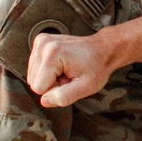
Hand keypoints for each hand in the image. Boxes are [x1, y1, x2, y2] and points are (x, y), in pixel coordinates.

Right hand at [27, 13, 141, 107]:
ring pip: (34, 75)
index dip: (56, 91)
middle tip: (73, 76)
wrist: (107, 47)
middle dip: (53, 84)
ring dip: (52, 78)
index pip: (39, 88)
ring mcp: (42, 40)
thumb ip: (64, 96)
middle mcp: (44, 43)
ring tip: (71, 70)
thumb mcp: (85, 87)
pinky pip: (36, 67)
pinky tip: (65, 65)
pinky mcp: (42, 40)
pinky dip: (50, 70)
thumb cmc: (99, 67)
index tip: (73, 81)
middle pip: (35, 81)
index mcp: (52, 53)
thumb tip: (46, 101)